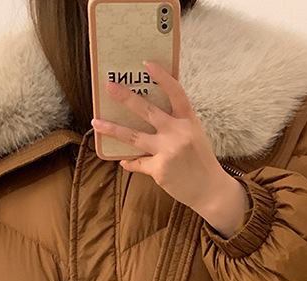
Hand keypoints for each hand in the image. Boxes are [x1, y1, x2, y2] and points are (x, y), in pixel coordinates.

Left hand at [91, 60, 250, 237]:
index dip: (162, 77)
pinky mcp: (159, 170)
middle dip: (126, 98)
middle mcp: (178, 133)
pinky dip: (130, 161)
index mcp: (188, 121)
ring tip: (96, 122)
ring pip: (134, 137)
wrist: (209, 190)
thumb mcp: (194, 134)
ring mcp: (167, 151)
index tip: (146, 64)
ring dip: (112, 129)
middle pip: (148, 111)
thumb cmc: (200, 160)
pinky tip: (124, 160)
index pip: (175, 93)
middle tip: (109, 86)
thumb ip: (177, 122)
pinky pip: (138, 162)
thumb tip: (150, 111)